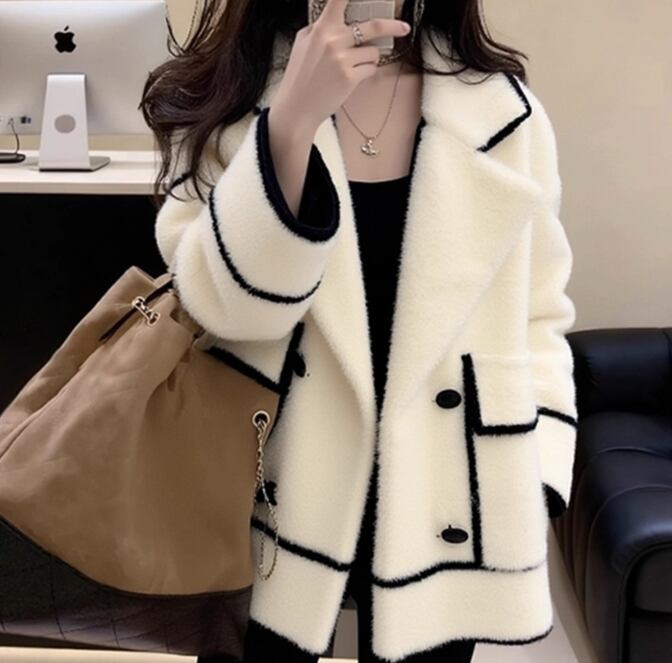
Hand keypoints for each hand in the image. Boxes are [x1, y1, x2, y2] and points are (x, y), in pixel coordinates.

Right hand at [270, 0, 410, 133]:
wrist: (296, 107)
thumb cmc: (300, 77)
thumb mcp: (303, 43)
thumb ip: (321, 28)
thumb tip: (338, 20)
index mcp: (321, 29)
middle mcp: (333, 40)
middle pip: (373, 26)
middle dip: (393, 26)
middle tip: (403, 27)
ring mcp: (342, 59)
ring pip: (374, 51)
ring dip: (369, 58)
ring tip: (353, 66)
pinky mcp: (350, 78)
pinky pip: (371, 69)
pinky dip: (366, 72)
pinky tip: (352, 77)